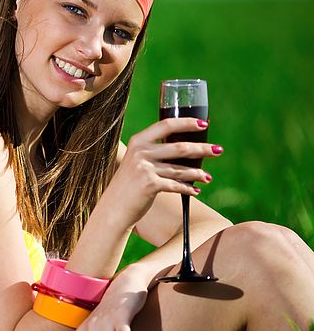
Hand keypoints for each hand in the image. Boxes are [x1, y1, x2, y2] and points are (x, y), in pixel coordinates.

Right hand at [104, 118, 219, 227]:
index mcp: (138, 141)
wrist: (113, 208)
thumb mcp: (136, 162)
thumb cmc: (128, 185)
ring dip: (198, 173)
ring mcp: (145, 168)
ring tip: (207, 177)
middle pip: (179, 147)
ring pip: (181, 169)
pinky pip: (177, 185)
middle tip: (218, 150)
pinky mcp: (150, 185)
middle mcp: (141, 152)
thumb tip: (186, 148)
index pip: (166, 125)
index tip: (203, 124)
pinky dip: (188, 189)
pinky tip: (195, 191)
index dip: (187, 123)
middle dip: (202, 149)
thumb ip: (154, 152)